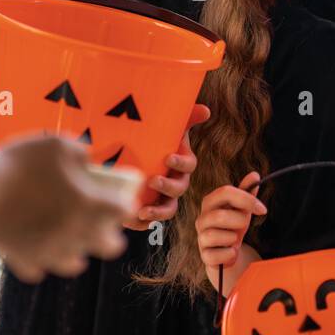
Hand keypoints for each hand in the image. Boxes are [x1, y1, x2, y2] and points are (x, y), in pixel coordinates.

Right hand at [0, 135, 130, 282]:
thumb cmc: (18, 165)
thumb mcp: (53, 144)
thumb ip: (76, 149)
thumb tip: (86, 157)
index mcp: (88, 204)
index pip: (122, 210)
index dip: (126, 205)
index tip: (125, 203)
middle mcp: (75, 233)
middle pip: (107, 246)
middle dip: (113, 239)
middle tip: (112, 234)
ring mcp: (50, 251)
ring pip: (74, 262)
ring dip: (78, 254)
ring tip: (77, 250)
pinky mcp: (25, 261)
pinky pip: (38, 268)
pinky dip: (40, 262)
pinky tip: (38, 254)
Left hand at [124, 103, 208, 230]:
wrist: (129, 157)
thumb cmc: (153, 140)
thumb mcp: (167, 127)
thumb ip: (186, 117)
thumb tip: (206, 110)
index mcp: (181, 163)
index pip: (188, 165)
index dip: (180, 162)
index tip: (167, 157)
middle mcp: (175, 182)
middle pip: (178, 190)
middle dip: (167, 187)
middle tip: (152, 181)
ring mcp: (162, 198)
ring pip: (167, 210)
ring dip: (157, 213)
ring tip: (142, 211)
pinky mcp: (148, 210)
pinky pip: (148, 223)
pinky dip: (140, 224)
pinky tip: (128, 221)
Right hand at [196, 171, 266, 269]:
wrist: (228, 252)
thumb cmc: (234, 226)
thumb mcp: (242, 209)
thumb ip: (247, 192)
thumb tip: (255, 174)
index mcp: (211, 202)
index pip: (225, 192)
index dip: (246, 199)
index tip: (262, 209)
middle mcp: (202, 218)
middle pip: (219, 215)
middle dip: (239, 221)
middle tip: (244, 225)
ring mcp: (201, 237)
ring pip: (215, 235)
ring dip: (232, 238)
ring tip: (235, 240)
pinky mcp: (205, 255)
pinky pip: (216, 255)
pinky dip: (229, 254)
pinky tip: (232, 252)